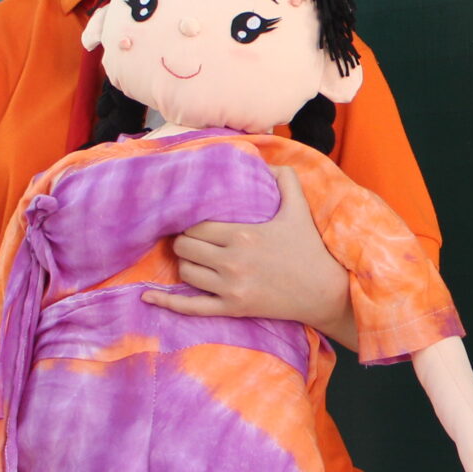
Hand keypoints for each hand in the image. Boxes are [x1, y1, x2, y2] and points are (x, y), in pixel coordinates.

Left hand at [146, 167, 348, 331]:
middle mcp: (231, 262)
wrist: (325, 292)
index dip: (191, 223)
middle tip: (192, 239)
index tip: (195, 222)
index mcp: (242, 234)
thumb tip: (268, 162)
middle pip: (184, 247)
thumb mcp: (299, 208)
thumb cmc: (310, 249)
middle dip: (184, 241)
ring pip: (185, 272)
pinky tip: (147, 297)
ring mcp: (230, 288)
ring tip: (195, 258)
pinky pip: (190, 307)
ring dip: (185, 263)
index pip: (196, 225)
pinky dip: (166, 302)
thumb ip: (285, 179)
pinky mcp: (232, 309)